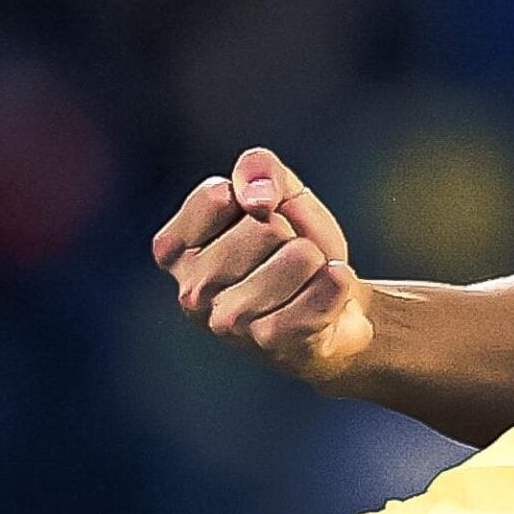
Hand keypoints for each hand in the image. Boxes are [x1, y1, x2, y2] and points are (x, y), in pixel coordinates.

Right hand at [152, 146, 374, 387]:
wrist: (332, 296)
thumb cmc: (291, 241)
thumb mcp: (275, 189)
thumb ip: (257, 168)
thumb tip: (257, 199)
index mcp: (175, 250)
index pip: (219, 196)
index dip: (258, 196)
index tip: (261, 218)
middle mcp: (191, 293)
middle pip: (265, 227)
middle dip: (290, 232)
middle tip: (287, 257)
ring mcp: (230, 323)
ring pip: (299, 257)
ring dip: (316, 260)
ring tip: (304, 279)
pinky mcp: (274, 344)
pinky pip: (326, 289)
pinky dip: (339, 282)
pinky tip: (327, 292)